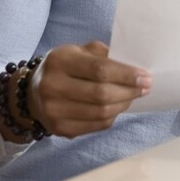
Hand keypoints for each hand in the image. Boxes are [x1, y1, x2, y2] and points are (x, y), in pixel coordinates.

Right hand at [28, 41, 151, 137]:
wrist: (33, 93)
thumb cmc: (65, 67)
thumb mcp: (79, 51)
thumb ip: (103, 54)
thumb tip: (133, 66)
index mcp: (60, 61)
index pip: (100, 69)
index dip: (126, 75)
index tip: (146, 77)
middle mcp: (52, 86)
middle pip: (101, 94)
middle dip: (129, 91)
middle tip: (145, 88)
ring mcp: (53, 110)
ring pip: (100, 113)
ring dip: (123, 104)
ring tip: (132, 96)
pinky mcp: (58, 128)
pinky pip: (95, 126)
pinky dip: (112, 117)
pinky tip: (117, 107)